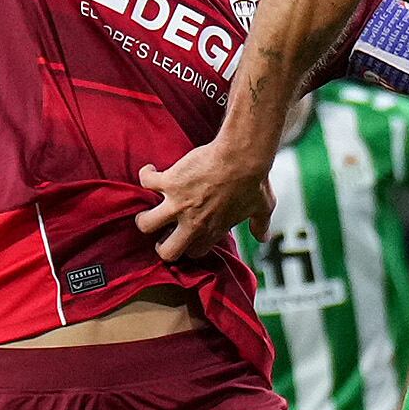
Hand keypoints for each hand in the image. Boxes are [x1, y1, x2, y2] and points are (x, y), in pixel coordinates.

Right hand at [133, 141, 271, 262]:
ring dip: (144, 216)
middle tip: (162, 232)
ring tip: (149, 207)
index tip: (187, 235)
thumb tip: (263, 236)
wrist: (242, 157)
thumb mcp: (262, 207)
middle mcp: (193, 223)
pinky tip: (150, 170)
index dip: (189, 246)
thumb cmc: (253, 181)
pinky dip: (146, 175)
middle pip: (167, 251)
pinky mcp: (170, 182)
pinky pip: (146, 182)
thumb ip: (260, 224)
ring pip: (146, 224)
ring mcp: (178, 204)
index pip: (194, 252)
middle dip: (161, 245)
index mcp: (213, 230)